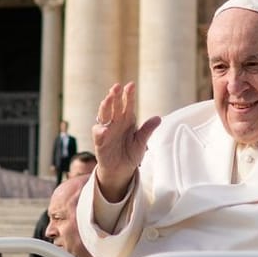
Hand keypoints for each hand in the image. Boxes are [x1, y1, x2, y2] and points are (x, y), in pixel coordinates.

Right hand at [91, 82, 160, 203]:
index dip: (128, 95)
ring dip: (105, 107)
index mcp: (127, 121)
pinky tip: (104, 129)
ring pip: (104, 116)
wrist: (121, 170)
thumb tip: (158, 118)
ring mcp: (107, 131)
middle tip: (116, 87)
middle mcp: (115, 123)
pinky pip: (99, 135)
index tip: (130, 85)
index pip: (127, 105)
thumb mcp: (141, 142)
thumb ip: (147, 130)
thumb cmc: (130, 154)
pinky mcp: (100, 142)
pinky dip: (101, 131)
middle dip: (114, 96)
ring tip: (107, 99)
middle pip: (114, 106)